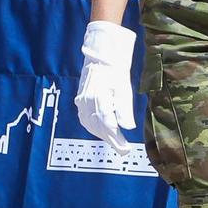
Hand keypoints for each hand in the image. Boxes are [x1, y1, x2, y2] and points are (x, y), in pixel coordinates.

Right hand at [76, 21, 137, 150]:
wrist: (100, 57)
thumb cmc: (115, 70)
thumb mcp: (124, 88)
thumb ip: (124, 109)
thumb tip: (128, 128)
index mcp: (98, 97)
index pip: (107, 124)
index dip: (116, 139)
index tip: (125, 149)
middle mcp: (87, 101)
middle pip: (98, 127)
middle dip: (111, 140)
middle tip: (123, 150)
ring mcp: (81, 101)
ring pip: (90, 124)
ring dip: (103, 135)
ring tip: (116, 143)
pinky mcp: (80, 100)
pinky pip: (85, 119)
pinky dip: (94, 128)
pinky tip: (102, 132)